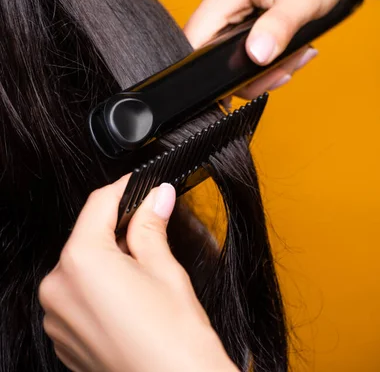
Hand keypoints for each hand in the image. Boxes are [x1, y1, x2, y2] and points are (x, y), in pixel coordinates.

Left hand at [39, 178, 236, 371]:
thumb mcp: (164, 268)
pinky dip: (99, 287)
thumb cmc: (174, 340)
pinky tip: (129, 296)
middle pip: (88, 236)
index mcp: (81, 262)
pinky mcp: (64, 338)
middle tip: (151, 224)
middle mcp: (58, 288)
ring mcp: (57, 317)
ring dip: (108, 258)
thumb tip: (156, 196)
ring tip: (143, 269)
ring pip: (82, 266)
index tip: (142, 186)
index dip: (125, 189)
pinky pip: (77, 296)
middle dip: (118, 226)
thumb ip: (151, 224)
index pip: (98, 204)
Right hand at [185, 0, 379, 97]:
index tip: (248, 82)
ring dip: (261, 59)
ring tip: (294, 52)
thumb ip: (277, 29)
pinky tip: (285, 40)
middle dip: (252, 69)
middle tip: (287, 67)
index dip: (213, 72)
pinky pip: (235, 32)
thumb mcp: (304, 1)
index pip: (195, 42)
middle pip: (211, 50)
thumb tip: (255, 56)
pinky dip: (261, 43)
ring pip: (226, 45)